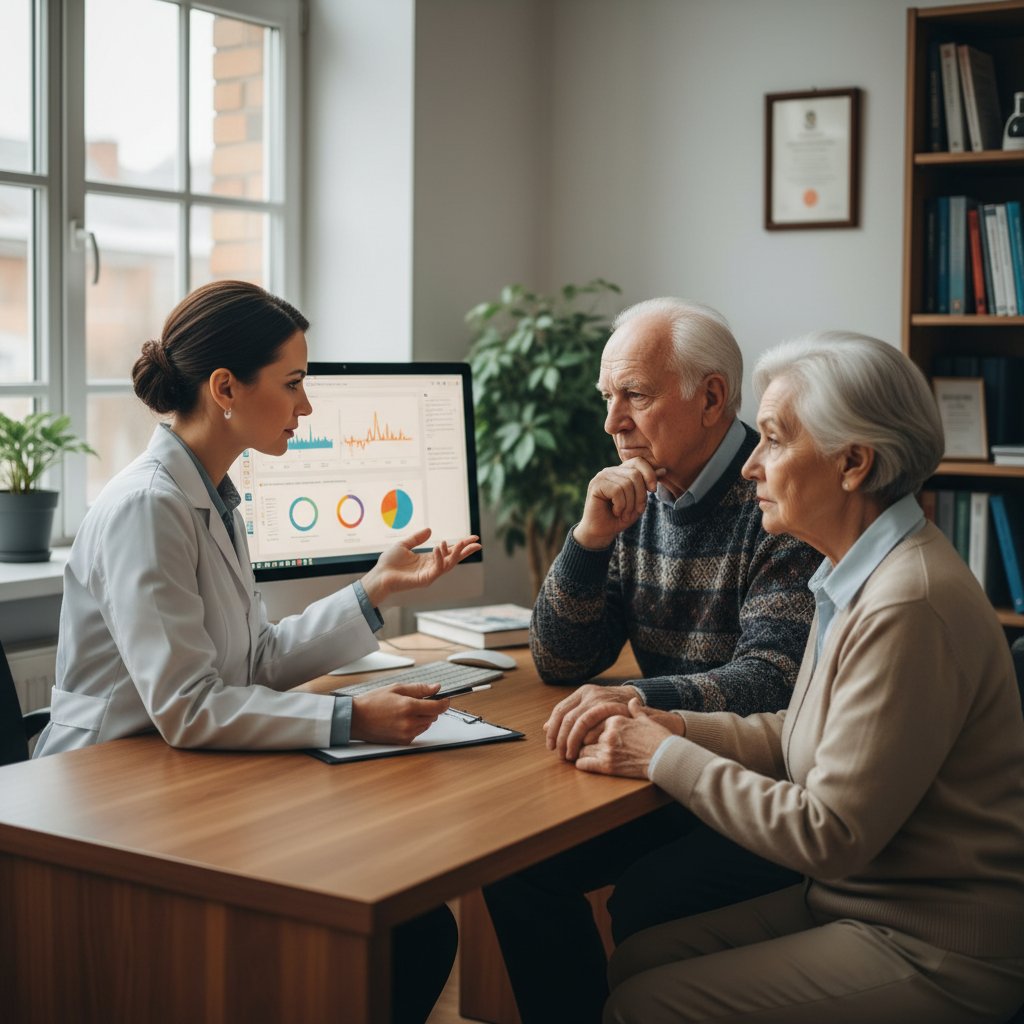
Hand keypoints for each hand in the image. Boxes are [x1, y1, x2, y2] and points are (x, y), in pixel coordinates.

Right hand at [350, 682, 449, 743]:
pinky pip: (417, 732)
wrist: (355, 719)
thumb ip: (419, 689)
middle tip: (417, 702)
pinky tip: (401, 720)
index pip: (438, 707)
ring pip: (426, 725)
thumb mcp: (396, 688)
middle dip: (430, 708)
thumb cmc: (372, 702)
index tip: (445, 699)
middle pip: (433, 716)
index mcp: (409, 707)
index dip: (444, 702)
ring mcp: (406, 734)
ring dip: (422, 717)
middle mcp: (409, 722)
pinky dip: (414, 726)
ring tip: (405, 711)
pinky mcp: (402, 742)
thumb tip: (436, 688)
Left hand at [361, 528, 481, 605]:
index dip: (461, 545)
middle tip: (477, 543)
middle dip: (466, 551)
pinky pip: (437, 569)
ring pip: (449, 564)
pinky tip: (439, 547)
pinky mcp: (425, 580)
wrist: (379, 575)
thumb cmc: (389, 563)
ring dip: (456, 553)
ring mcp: (429, 574)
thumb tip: (430, 530)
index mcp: (429, 559)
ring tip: (462, 542)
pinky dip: (440, 558)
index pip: (449, 551)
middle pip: (454, 558)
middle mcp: (432, 567)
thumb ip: (417, 538)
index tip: (473, 538)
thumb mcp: (404, 545)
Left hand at [544, 683, 642, 759]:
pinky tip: (580, 761)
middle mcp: (595, 701)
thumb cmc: (624, 716)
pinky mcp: (614, 733)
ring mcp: (604, 716)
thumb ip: (573, 713)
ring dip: (569, 747)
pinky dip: (581, 758)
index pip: (561, 710)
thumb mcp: (599, 707)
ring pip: (578, 733)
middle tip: (558, 753)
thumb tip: (546, 725)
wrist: (656, 724)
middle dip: (559, 740)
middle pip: (568, 721)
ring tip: (568, 757)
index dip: (552, 729)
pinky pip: (589, 751)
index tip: (550, 743)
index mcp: (589, 693)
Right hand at [573, 459, 664, 548]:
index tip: (652, 490)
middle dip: (640, 495)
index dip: (649, 474)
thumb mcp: (638, 501)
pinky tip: (615, 512)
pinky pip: (617, 491)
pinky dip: (620, 506)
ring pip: (627, 484)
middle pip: (635, 474)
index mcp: (621, 472)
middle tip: (636, 511)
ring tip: (623, 514)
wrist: (601, 532)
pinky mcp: (596, 485)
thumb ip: (647, 485)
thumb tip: (663, 470)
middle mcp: (610, 471)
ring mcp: (602, 476)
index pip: (639, 462)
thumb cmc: (619, 517)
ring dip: (629, 504)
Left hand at [575, 698, 682, 777]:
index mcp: (614, 719)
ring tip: (576, 754)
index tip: (583, 731)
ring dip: (580, 752)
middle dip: (580, 741)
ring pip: (582, 749)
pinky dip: (581, 763)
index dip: (586, 728)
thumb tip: (633, 702)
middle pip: (584, 736)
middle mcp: (608, 732)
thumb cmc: (659, 738)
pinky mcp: (608, 766)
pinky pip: (585, 763)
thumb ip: (635, 710)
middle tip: (574, 744)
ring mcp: (607, 749)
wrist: (667, 757)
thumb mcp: (646, 719)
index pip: (591, 722)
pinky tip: (580, 763)